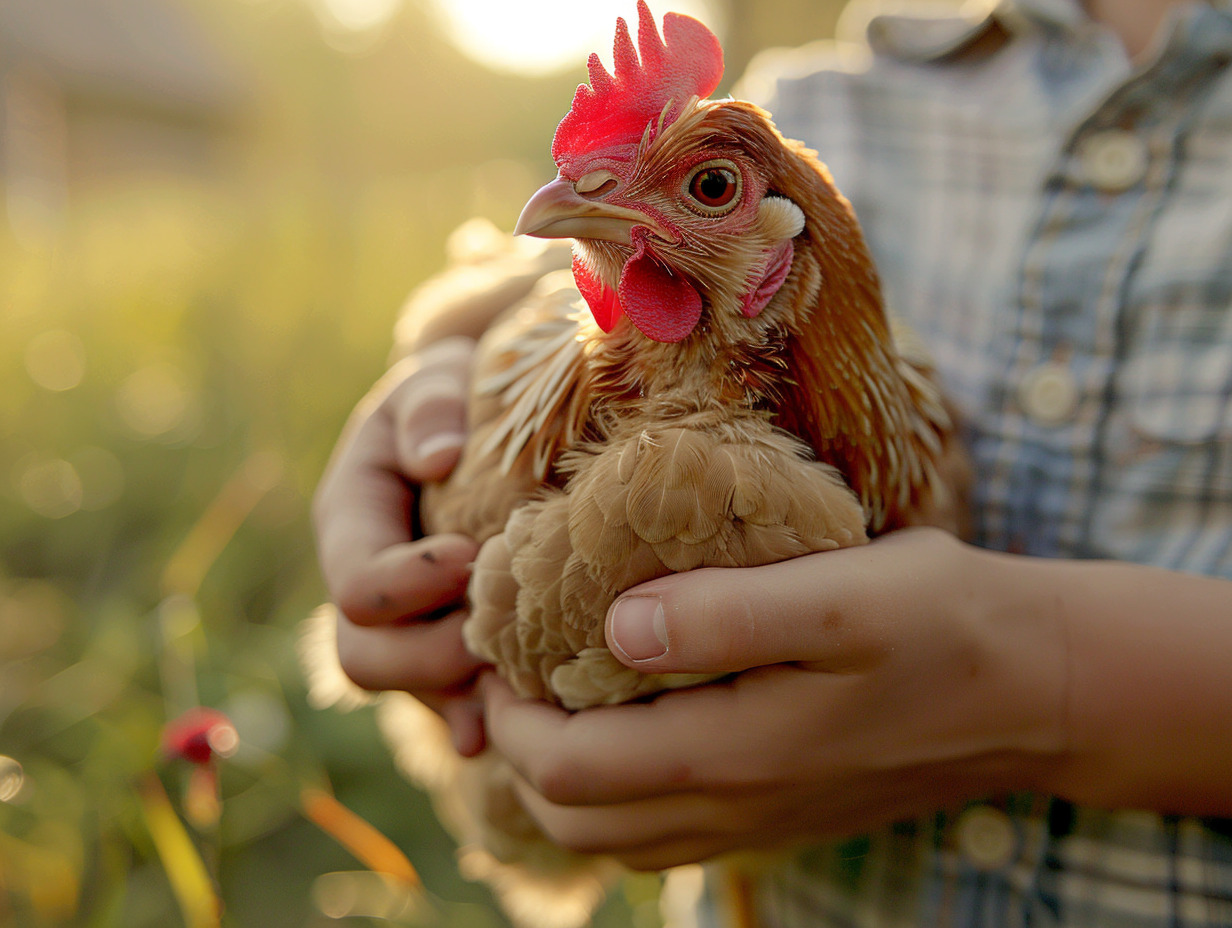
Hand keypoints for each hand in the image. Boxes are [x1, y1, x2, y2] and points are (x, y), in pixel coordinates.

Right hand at [313, 337, 486, 754]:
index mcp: (352, 518)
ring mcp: (402, 621)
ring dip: (458, 694)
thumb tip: (439, 457)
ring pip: (407, 689)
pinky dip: (473, 717)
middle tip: (501, 631)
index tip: (473, 556)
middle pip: (367, 657)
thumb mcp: (434, 382)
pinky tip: (501, 731)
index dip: (411, 585)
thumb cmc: (454, 393)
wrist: (475, 420)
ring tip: (519, 686)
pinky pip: (447, 698)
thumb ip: (429, 407)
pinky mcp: (443, 641)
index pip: (359, 581)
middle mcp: (367, 580)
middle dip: (431, 657)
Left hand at [481, 529, 1069, 868]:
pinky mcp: (778, 810)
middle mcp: (732, 807)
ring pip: (614, 834)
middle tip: (513, 666)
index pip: (567, 767)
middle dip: (521, 747)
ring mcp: (756, 820)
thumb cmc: (943, 624)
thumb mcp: (841, 596)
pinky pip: (664, 827)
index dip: (512, 712)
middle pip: (575, 816)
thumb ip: (726, 615)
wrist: (1035, 688)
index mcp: (733, 755)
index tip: (499, 641)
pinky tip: (630, 724)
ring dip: (564, 774)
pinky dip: (618, 788)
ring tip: (555, 694)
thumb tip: (614, 627)